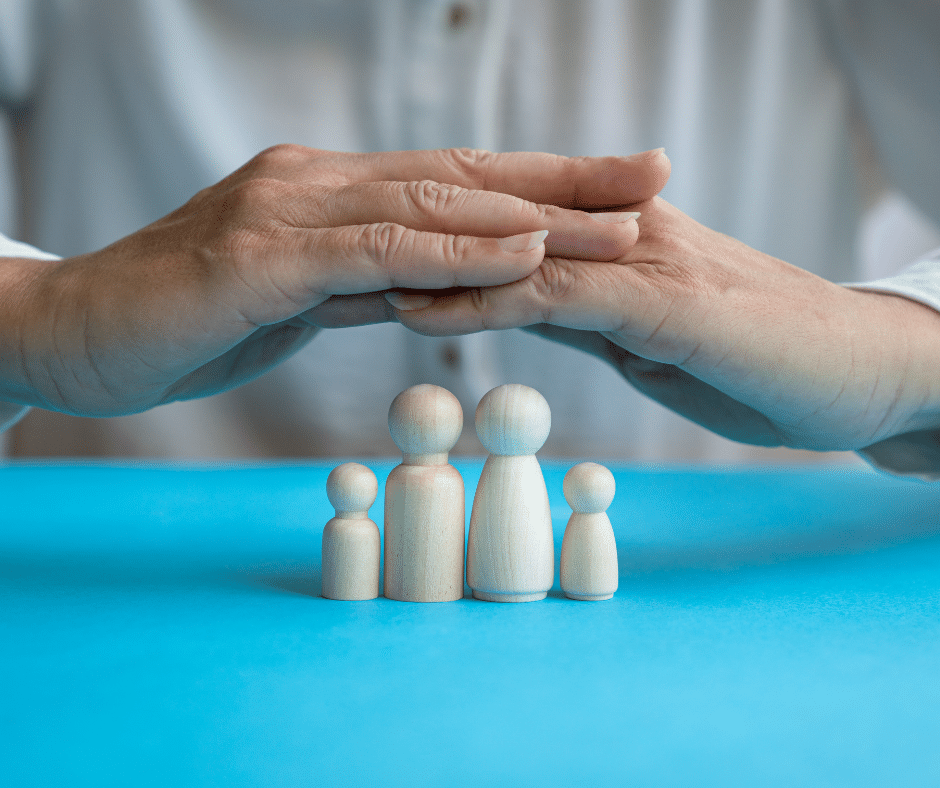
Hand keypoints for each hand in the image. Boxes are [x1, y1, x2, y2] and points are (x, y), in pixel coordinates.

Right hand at [0, 146, 668, 415]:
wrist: (79, 335)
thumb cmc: (188, 319)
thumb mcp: (297, 299)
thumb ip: (364, 283)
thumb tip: (430, 287)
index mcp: (334, 194)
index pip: (457, 180)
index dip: (544, 180)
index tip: (621, 187)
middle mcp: (320, 184)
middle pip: (464, 177)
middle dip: (567, 180)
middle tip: (654, 178)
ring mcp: (290, 213)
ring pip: (432, 205)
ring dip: (533, 217)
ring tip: (618, 225)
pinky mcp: (261, 258)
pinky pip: (376, 254)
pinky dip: (453, 256)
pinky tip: (518, 258)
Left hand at [390, 195, 939, 451]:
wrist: (863, 372)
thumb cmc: (764, 359)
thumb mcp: (656, 335)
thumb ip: (591, 314)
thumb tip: (529, 310)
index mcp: (624, 240)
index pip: (513, 224)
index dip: (437, 237)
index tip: (367, 253)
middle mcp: (627, 235)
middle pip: (498, 220)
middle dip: (412, 237)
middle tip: (332, 250)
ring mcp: (645, 261)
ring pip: (514, 246)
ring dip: (428, 262)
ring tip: (351, 276)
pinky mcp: (662, 301)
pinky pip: (553, 293)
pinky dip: (482, 300)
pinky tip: (422, 310)